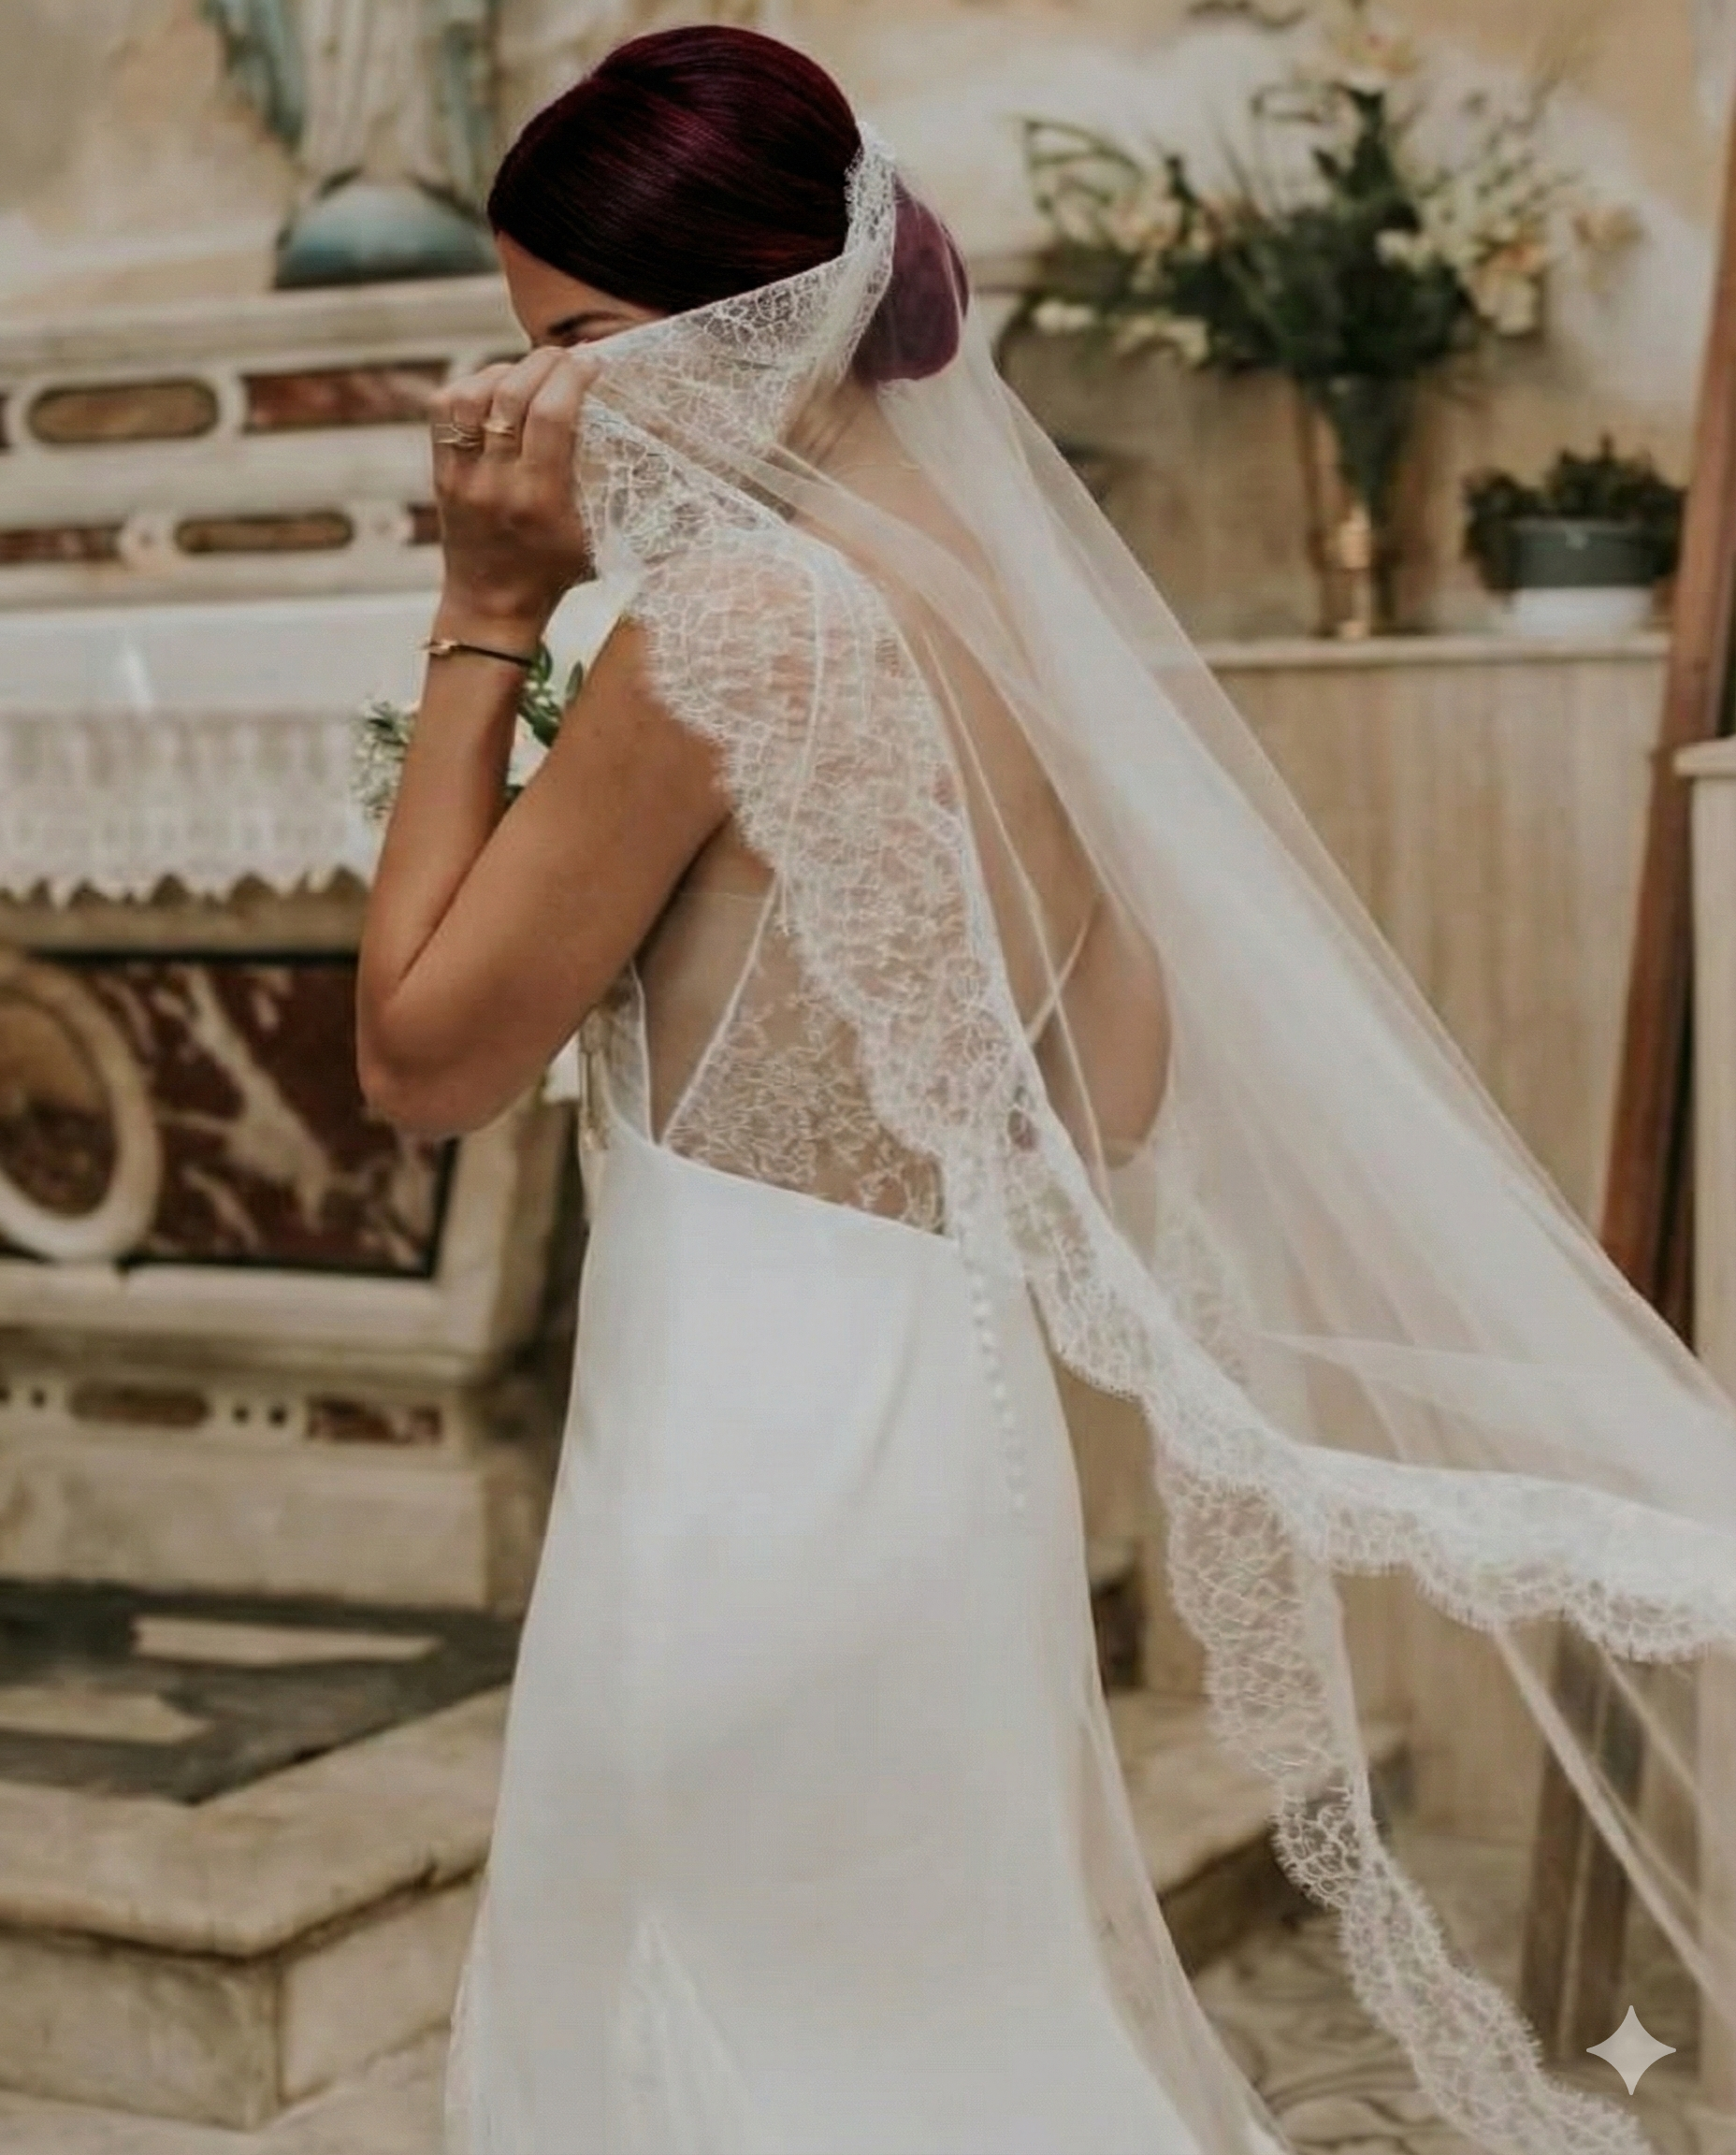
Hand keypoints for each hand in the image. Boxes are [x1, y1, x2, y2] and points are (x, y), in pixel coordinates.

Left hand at [428, 347, 598, 641]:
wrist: (493, 607)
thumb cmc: (555, 573)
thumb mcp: (597, 538)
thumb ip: (612, 489)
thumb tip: (640, 431)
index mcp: (540, 500)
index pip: (552, 416)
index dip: (573, 377)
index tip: (592, 363)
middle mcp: (496, 484)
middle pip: (512, 395)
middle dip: (544, 363)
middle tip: (566, 358)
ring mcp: (462, 476)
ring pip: (472, 395)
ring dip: (505, 371)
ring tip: (529, 372)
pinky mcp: (441, 472)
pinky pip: (444, 409)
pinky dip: (471, 386)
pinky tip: (495, 389)